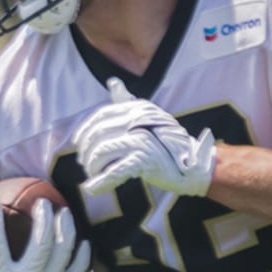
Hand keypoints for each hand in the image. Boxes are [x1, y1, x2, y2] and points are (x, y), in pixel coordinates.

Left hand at [75, 78, 214, 196]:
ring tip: (92, 175)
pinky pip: (115, 171)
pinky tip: (92, 188)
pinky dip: (101, 182)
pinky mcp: (144, 160)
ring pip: (102, 152)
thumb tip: (113, 82)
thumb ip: (128, 102)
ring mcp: (142, 139)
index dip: (86, 130)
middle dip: (87, 151)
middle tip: (85, 163)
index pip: (101, 116)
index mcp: (137, 108)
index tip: (78, 143)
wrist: (193, 165)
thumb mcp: (148, 116)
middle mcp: (138, 120)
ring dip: (93, 166)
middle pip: (98, 134)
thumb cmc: (168, 142)